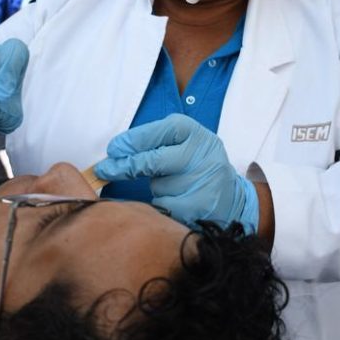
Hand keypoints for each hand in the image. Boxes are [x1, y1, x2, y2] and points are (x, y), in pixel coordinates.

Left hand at [93, 114, 259, 231]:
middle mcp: (202, 154)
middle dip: (125, 166)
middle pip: (153, 161)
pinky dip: (163, 205)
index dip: (131, 141)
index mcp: (195, 133)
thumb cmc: (196, 166)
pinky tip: (177, 201)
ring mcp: (202, 182)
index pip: (158, 132)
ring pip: (158, 186)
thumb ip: (155, 142)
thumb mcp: (183, 143)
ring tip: (174, 186)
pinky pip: (165, 206)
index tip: (113, 149)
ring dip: (155, 188)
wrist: (233, 198)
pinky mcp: (199, 207)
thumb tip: (116, 153)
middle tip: (106, 169)